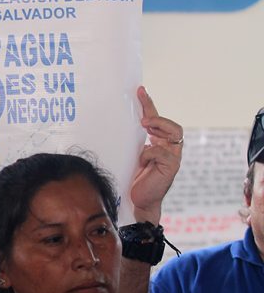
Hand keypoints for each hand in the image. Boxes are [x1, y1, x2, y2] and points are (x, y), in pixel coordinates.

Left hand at [130, 86, 182, 223]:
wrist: (138, 202)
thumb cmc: (133, 179)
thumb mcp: (130, 156)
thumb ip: (132, 142)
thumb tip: (119, 124)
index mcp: (159, 143)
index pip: (156, 119)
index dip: (149, 104)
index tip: (140, 90)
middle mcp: (168, 148)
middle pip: (171, 124)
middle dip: (157, 114)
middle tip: (142, 115)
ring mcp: (172, 157)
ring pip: (174, 133)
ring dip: (159, 126)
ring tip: (145, 125)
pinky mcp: (171, 167)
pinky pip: (162, 151)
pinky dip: (150, 152)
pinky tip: (142, 159)